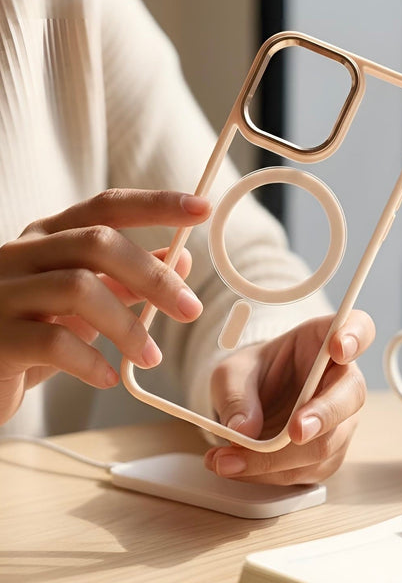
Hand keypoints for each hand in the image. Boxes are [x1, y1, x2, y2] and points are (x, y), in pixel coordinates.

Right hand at [0, 188, 209, 425]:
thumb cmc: (30, 333)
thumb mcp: (82, 303)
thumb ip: (125, 280)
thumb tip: (181, 258)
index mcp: (46, 237)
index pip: (105, 207)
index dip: (155, 205)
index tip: (201, 208)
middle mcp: (21, 254)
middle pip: (97, 243)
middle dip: (153, 276)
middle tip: (190, 309)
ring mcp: (3, 292)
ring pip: (78, 288)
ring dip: (127, 325)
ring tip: (150, 357)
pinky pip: (53, 342)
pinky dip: (91, 360)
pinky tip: (108, 377)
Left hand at [206, 310, 374, 484]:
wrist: (252, 403)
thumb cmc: (252, 376)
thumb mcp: (232, 373)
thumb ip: (237, 395)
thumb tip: (243, 429)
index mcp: (324, 341)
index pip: (358, 329)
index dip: (354, 337)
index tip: (338, 347)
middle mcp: (343, 382)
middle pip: (350, 397)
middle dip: (322, 416)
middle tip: (295, 431)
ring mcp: (341, 422)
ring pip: (325, 445)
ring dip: (277, 459)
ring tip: (228, 459)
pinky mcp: (327, 456)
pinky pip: (306, 471)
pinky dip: (268, 474)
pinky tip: (236, 467)